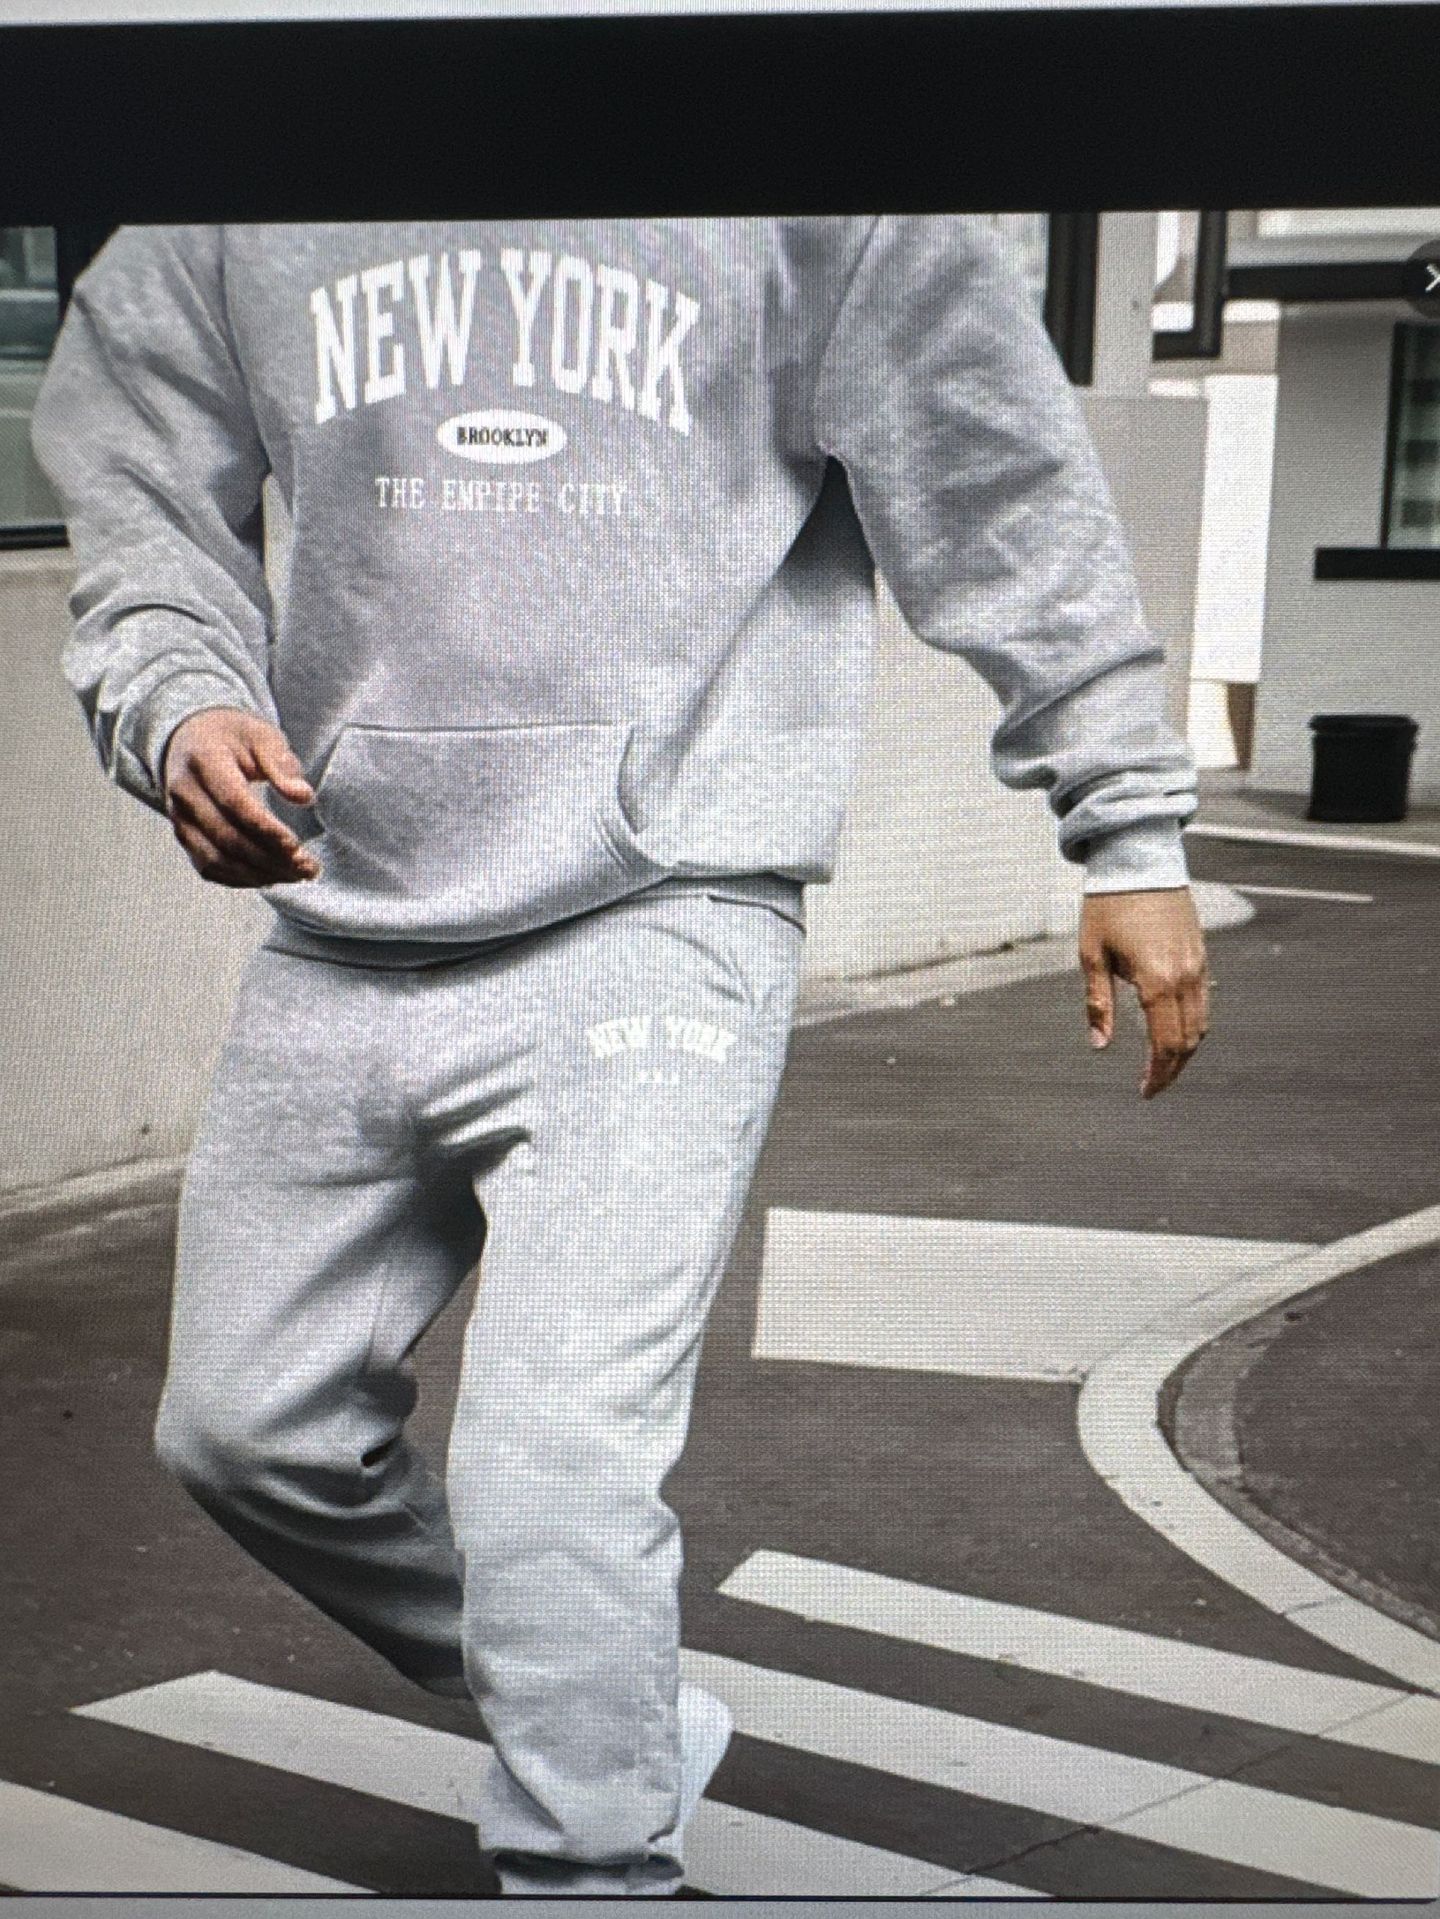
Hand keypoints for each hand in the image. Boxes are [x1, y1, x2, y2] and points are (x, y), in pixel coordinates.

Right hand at [161, 707, 320, 887]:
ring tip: (296, 875)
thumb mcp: (260, 735)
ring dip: (260, 874)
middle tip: (308, 868)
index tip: (297, 846)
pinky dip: (242, 879)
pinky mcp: (183, 837)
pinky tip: (272, 876)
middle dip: (270, 859)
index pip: (234, 803)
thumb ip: (281, 763)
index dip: (266, 829)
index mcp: (203, 760)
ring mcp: (179, 819)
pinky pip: (209, 868)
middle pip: (227, 838)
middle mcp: (184, 793)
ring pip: (217, 860)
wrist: (190, 740)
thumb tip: (303, 796)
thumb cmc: (232, 737)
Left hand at [1079, 888, 1209, 1099]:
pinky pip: (1204, 1001)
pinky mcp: (1201, 954)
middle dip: (1172, 1069)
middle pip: (1188, 1040)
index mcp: (1157, 981)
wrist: (1139, 860)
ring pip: (1201, 1023)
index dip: (1157, 1074)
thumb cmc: (1108, 905)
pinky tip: (1174, 1032)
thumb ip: (1098, 1003)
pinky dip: (1192, 1025)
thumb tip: (1099, 1044)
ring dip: (1184, 1050)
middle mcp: (1185, 976)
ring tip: (1162, 1066)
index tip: (1145, 1092)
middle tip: (1152, 1086)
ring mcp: (1198, 965)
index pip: (1164, 1044)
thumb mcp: (1092, 955)